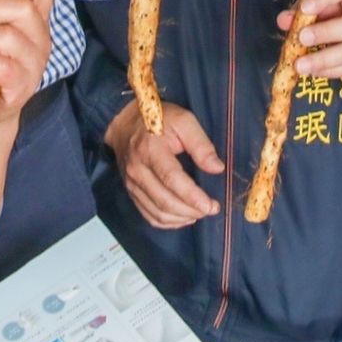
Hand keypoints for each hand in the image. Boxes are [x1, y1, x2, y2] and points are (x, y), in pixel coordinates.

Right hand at [104, 103, 222, 227]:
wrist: (124, 123)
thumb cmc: (158, 119)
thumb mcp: (184, 120)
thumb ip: (201, 144)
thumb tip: (217, 168)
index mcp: (150, 149)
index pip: (171, 179)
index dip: (192, 196)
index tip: (212, 205)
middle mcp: (137, 170)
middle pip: (164, 201)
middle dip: (191, 210)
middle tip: (212, 209)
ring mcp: (131, 184)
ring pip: (157, 212)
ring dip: (181, 218)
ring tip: (200, 213)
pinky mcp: (131, 192)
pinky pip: (148, 215)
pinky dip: (167, 222)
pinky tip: (183, 217)